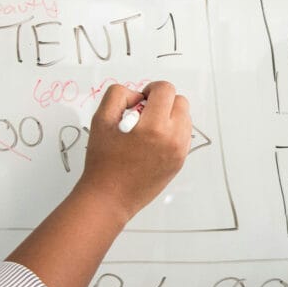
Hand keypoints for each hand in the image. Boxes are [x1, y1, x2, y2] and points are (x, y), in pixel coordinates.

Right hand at [74, 81, 191, 222]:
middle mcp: (172, 139)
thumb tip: (137, 96)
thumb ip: (118, 96)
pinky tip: (153, 141)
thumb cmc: (103, 162)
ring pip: (186, 118)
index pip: (166, 90)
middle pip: (181, 102)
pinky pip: (184, 135)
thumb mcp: (101, 120)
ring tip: (148, 128)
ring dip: (170, 116)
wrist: (110, 197)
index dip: (151, 89)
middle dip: (163, 101)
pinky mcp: (180, 162)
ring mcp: (179, 152)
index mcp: (154, 127)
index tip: (140, 100)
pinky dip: (172, 131)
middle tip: (144, 114)